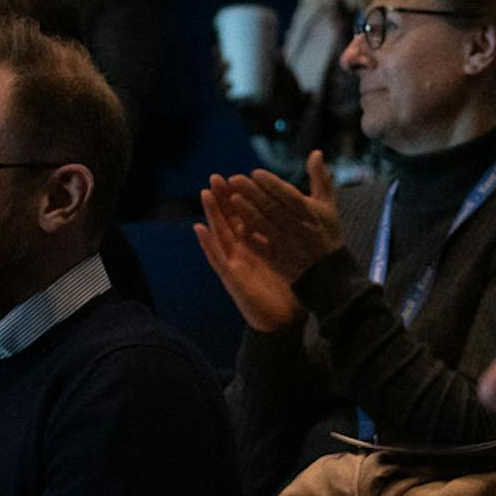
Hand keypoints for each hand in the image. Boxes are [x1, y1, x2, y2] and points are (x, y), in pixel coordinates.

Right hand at [194, 178, 305, 334]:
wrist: (285, 319)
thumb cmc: (287, 288)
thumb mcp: (291, 255)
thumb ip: (290, 233)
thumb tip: (296, 212)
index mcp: (256, 244)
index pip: (244, 216)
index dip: (238, 197)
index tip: (235, 176)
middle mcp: (242, 252)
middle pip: (228, 221)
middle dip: (221, 199)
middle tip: (215, 177)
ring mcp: (234, 264)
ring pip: (219, 234)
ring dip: (211, 214)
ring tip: (204, 194)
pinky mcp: (232, 278)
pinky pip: (217, 258)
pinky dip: (207, 243)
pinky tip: (199, 228)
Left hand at [212, 153, 344, 283]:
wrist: (327, 270)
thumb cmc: (326, 231)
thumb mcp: (327, 204)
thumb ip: (320, 178)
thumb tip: (316, 153)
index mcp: (310, 212)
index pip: (288, 195)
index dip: (271, 183)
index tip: (255, 173)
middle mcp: (298, 227)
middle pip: (272, 207)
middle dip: (252, 192)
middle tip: (234, 179)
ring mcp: (287, 243)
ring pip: (264, 225)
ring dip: (247, 211)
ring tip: (231, 197)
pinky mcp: (278, 259)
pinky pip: (261, 247)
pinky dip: (249, 237)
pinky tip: (235, 226)